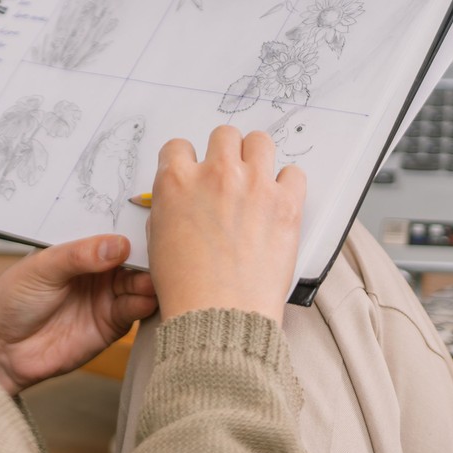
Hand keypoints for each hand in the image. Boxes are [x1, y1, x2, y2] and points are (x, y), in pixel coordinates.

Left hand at [0, 235, 156, 394]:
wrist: (0, 349)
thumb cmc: (12, 300)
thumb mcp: (42, 268)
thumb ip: (79, 256)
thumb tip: (118, 245)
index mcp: (83, 249)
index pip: (115, 233)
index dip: (133, 228)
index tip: (153, 221)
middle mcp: (100, 271)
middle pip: (136, 258)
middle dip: (150, 254)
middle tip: (164, 250)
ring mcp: (108, 297)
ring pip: (142, 283)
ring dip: (152, 279)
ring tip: (156, 276)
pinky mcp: (112, 325)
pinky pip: (136, 311)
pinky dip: (146, 303)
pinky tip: (147, 297)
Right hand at [148, 126, 305, 323]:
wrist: (220, 316)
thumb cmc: (186, 289)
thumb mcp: (157, 243)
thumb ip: (168, 209)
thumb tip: (181, 200)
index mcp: (176, 182)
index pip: (179, 146)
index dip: (187, 161)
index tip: (195, 174)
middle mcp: (216, 174)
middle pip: (224, 135)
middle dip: (225, 154)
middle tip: (228, 177)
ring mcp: (254, 185)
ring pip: (260, 141)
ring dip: (256, 158)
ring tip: (256, 182)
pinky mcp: (286, 203)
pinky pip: (294, 173)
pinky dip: (288, 185)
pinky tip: (279, 203)